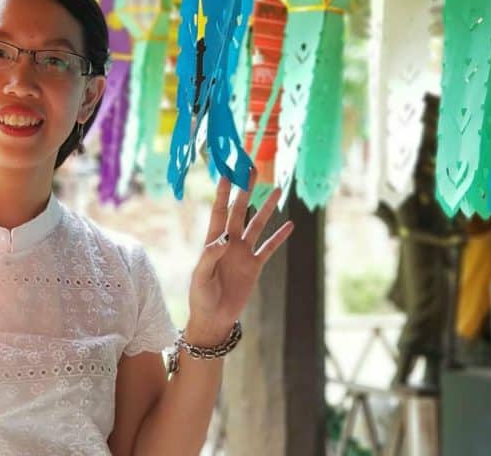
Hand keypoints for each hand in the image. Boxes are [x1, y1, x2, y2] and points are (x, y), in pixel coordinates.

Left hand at [185, 173, 293, 345]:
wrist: (214, 319)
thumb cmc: (201, 297)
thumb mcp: (201, 277)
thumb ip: (210, 256)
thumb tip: (224, 239)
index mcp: (213, 241)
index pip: (219, 211)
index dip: (223, 193)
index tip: (227, 174)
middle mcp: (229, 242)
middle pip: (240, 211)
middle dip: (246, 191)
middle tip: (253, 171)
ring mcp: (243, 253)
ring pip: (257, 225)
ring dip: (266, 208)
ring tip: (276, 190)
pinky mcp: (254, 266)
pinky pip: (269, 248)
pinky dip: (279, 237)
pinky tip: (290, 224)